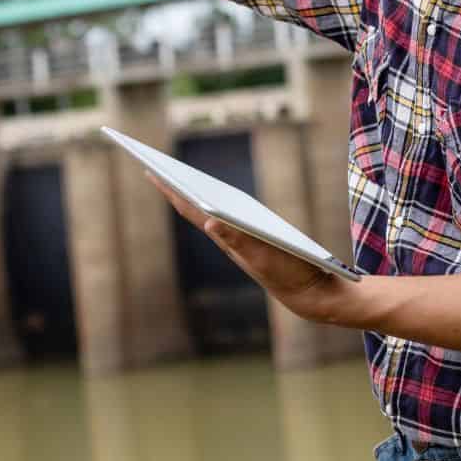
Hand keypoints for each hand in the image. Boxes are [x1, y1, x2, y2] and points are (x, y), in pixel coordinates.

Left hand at [143, 171, 354, 324]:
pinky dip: (212, 205)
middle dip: (173, 188)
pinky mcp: (253, 243)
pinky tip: (211, 200)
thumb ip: (238, 240)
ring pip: (206, 214)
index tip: (150, 171)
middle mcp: (227, 240)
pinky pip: (225, 219)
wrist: (310, 293)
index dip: (170, 190)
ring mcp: (239, 242)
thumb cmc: (289, 274)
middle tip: (152, 166)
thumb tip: (209, 221)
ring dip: (189, 197)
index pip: (191, 209)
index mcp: (226, 239)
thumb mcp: (263, 256)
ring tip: (173, 180)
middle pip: (194, 209)